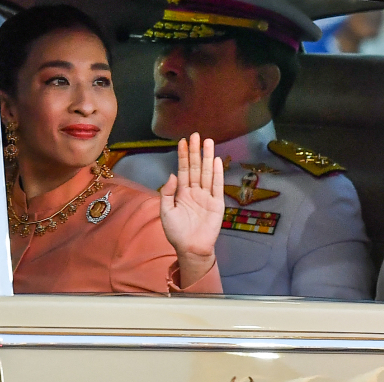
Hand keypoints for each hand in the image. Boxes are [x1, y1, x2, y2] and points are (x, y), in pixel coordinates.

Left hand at [160, 133, 223, 286]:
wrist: (190, 249)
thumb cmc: (176, 232)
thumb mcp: (165, 211)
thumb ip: (167, 192)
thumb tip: (172, 174)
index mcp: (182, 192)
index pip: (183, 169)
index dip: (183, 156)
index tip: (182, 141)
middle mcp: (195, 191)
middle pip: (196, 167)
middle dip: (195, 151)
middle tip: (195, 135)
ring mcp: (207, 196)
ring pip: (207, 173)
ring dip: (207, 157)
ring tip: (208, 142)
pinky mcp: (217, 204)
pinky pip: (217, 186)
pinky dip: (217, 173)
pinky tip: (216, 160)